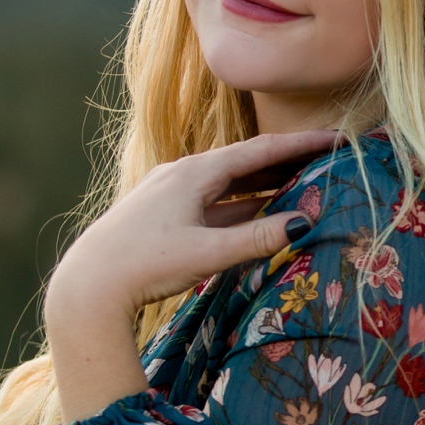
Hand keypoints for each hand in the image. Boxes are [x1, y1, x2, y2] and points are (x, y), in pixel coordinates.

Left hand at [45, 129, 342, 419]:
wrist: (88, 286)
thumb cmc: (145, 265)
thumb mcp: (207, 253)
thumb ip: (257, 239)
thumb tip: (304, 223)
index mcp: (194, 173)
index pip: (260, 151)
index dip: (301, 144)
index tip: (336, 138)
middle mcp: (183, 175)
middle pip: (247, 161)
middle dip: (289, 160)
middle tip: (328, 157)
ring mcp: (172, 194)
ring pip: (231, 183)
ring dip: (267, 183)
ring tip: (304, 182)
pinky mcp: (166, 215)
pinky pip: (216, 201)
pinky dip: (244, 203)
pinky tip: (262, 213)